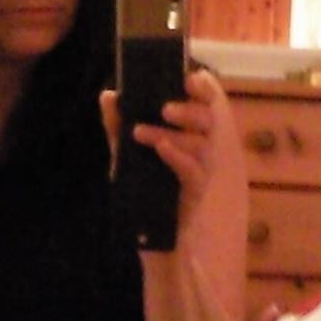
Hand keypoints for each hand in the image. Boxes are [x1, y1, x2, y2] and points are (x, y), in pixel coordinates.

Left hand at [100, 69, 216, 226]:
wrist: (153, 244)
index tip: (188, 76)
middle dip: (191, 108)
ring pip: (202, 144)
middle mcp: (202, 150)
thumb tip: (108, 95)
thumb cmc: (144, 196)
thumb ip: (117, 127)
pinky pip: (194, 171)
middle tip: (165, 108)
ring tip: (141, 131)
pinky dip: (177, 156)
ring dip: (172, 133)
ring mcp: (203, 173)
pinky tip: (160, 148)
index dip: (204, 87)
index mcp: (190, 135)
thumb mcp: (126, 157)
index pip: (208, 103)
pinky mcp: (196, 195)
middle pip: (212, 119)